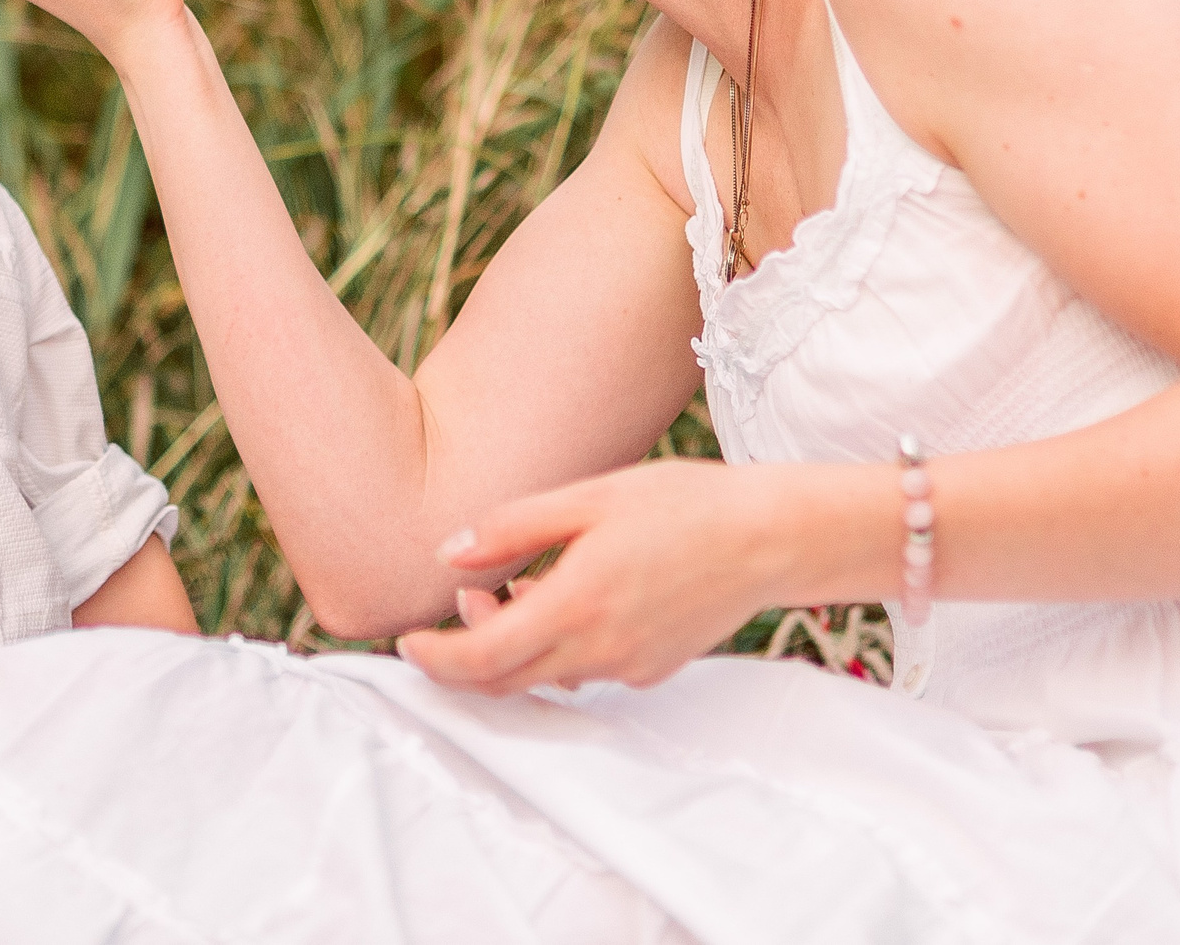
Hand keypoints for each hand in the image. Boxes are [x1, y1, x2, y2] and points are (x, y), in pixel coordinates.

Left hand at [395, 459, 846, 695]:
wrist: (771, 537)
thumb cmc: (683, 503)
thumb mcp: (590, 497)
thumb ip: (513, 527)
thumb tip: (447, 555)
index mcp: (577, 604)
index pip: (482, 660)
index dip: (434, 659)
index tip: (408, 640)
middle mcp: (600, 650)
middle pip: (505, 681)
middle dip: (466, 653)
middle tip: (469, 596)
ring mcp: (629, 667)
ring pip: (544, 678)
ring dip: (514, 647)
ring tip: (522, 583)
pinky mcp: (652, 670)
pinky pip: (585, 671)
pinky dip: (557, 648)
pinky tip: (572, 596)